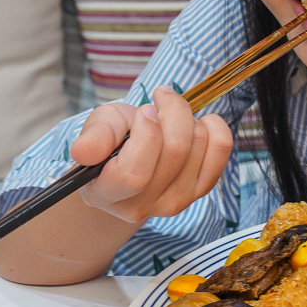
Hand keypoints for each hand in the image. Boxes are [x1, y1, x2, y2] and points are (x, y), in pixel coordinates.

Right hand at [69, 85, 233, 222]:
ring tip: (169, 117)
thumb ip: (93, 136)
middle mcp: (142, 206)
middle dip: (171, 112)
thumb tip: (85, 151)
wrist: (130, 164)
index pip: (134, 174)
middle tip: (158, 101)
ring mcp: (175, 201)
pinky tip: (198, 122)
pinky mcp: (200, 190)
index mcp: (107, 194)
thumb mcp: (97, 130)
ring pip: (198, 145)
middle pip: (175, 151)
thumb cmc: (111, 143)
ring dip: (188, 118)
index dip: (145, 134)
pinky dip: (214, 126)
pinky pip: (221, 150)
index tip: (142, 112)